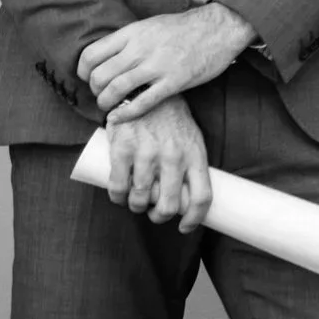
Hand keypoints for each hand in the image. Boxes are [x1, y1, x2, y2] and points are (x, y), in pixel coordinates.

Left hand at [80, 4, 255, 120]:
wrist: (220, 27)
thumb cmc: (185, 27)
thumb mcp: (151, 24)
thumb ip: (129, 39)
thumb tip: (107, 55)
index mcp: (133, 32)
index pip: (91, 54)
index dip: (83, 72)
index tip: (88, 79)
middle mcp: (141, 48)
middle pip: (100, 75)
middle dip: (95, 90)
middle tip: (101, 95)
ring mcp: (158, 65)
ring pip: (116, 89)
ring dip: (106, 103)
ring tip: (108, 107)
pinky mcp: (174, 81)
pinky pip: (143, 102)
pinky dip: (126, 113)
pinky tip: (120, 117)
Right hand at [104, 96, 213, 230]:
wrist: (147, 91)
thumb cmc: (172, 122)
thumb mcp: (192, 140)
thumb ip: (191, 166)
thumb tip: (188, 201)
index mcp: (196, 155)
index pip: (201, 197)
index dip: (194, 219)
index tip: (185, 227)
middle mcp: (174, 157)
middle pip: (168, 205)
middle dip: (159, 216)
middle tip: (154, 213)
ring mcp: (147, 154)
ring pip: (140, 199)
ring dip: (136, 207)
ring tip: (136, 202)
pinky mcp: (123, 149)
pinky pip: (118, 187)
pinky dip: (117, 198)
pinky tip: (119, 196)